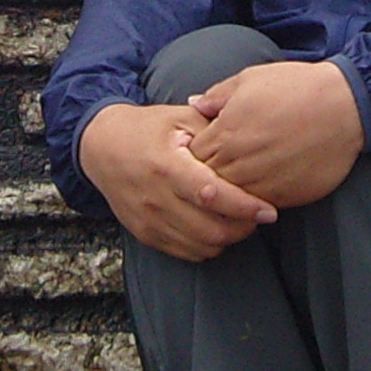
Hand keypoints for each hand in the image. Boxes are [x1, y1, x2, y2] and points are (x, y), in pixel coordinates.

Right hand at [80, 102, 276, 261]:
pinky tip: (214, 225)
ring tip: (238, 219)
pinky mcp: (145, 234)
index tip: (269, 210)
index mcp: (167, 165)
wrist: (102, 148)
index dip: (245, 207)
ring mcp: (149, 220)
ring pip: (202, 246)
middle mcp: (156, 198)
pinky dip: (208, 245)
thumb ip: (215, 131)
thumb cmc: (148, 129)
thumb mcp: (180, 118)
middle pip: (211, 229)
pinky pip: (187, 253)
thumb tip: (254, 143)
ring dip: (228, 238)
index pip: (212, 195)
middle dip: (243, 227)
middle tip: (257, 214)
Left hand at [184, 58, 364, 208]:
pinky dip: (251, 204)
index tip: (197, 153)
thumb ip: (217, 96)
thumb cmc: (297, 87)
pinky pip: (257, 208)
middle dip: (205, 181)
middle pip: (206, 184)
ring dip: (227, 197)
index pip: (191, 158)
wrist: (345, 106)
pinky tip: (255, 193)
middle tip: (210, 176)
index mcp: (226, 132)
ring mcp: (262, 182)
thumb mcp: (251, 79)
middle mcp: (240, 161)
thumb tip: (194, 104)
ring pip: (229, 202)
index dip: (191, 157)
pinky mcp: (285, 197)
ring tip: (232, 188)